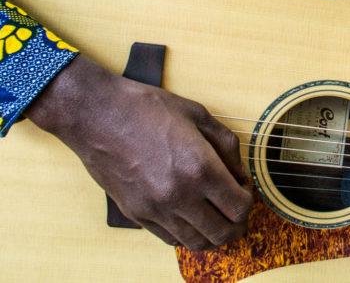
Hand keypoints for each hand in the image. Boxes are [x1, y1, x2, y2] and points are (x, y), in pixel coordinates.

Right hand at [26, 55, 253, 250]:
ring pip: (196, 242)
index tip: (244, 188)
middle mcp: (178, 195)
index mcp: (199, 168)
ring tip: (216, 215)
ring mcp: (155, 209)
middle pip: (222, 232)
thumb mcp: (199, 116)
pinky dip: (187, 233)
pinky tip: (190, 215)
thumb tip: (240, 173)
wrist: (98, 114)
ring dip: (213, 233)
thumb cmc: (148, 109)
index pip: (239, 207)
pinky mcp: (136, 214)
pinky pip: (170, 238)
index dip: (249, 200)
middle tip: (237, 208)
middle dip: (237, 223)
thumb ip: (227, 146)